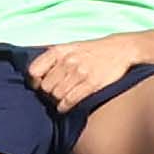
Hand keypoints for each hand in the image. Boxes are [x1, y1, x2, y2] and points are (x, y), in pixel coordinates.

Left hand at [26, 36, 142, 113]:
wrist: (121, 49)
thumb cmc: (93, 50)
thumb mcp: (71, 47)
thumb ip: (53, 57)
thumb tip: (32, 73)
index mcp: (60, 51)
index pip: (34, 71)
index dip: (34, 81)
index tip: (39, 85)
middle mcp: (68, 61)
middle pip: (45, 87)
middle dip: (48, 92)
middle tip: (55, 92)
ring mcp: (80, 72)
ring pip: (56, 95)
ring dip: (57, 100)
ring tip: (62, 98)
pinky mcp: (91, 84)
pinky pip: (69, 101)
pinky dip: (64, 107)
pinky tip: (66, 105)